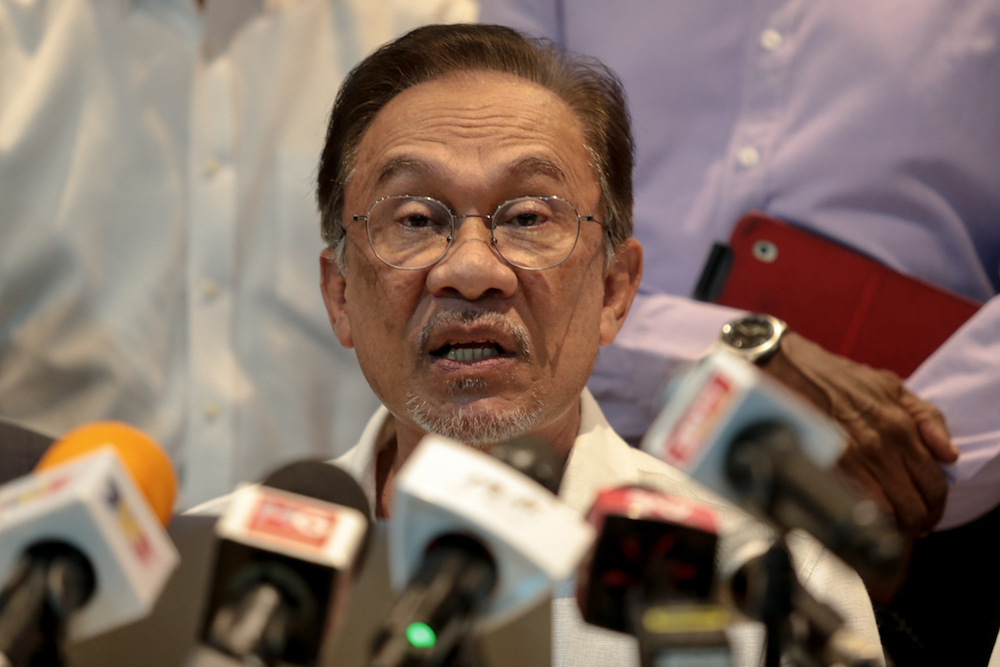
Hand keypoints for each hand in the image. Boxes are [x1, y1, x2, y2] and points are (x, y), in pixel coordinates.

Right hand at [760, 332, 957, 535]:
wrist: (790, 369)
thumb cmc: (838, 377)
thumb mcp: (892, 386)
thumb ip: (928, 418)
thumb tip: (949, 455)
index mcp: (900, 426)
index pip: (934, 485)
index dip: (936, 508)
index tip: (929, 514)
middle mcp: (878, 446)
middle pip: (912, 507)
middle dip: (917, 523)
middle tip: (911, 526)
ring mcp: (850, 459)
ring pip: (885, 514)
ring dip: (891, 526)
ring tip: (887, 525)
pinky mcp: (824, 467)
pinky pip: (853, 507)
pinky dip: (861, 518)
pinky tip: (861, 515)